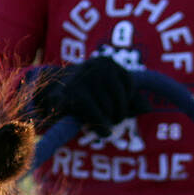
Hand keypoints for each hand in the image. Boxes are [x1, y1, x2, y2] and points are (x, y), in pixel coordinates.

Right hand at [34, 56, 148, 136]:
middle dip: (118, 114)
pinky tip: (102, 132)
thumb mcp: (105, 93)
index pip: (128, 85)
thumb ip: (128, 99)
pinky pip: (98, 117)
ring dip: (108, 121)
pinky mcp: (74, 96)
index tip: (115, 106)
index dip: (126, 101)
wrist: (43, 96)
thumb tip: (149, 107)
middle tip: (111, 121)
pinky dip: (102, 128)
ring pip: (110, 110)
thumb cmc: (81, 94)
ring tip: (100, 123)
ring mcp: (84, 80)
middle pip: (121, 99)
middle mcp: (97, 67)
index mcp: (106, 62)